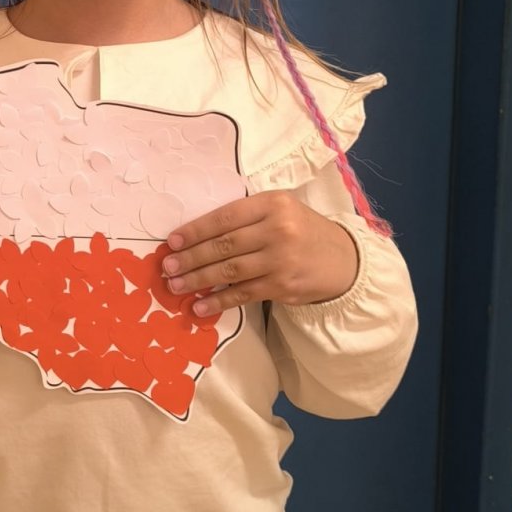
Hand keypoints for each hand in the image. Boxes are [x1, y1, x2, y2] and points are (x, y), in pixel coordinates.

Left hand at [161, 192, 358, 314]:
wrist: (343, 260)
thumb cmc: (302, 231)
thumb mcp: (279, 210)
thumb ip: (245, 218)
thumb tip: (197, 236)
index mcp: (272, 204)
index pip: (225, 217)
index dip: (195, 231)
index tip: (173, 242)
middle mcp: (277, 230)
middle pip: (223, 245)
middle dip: (191, 258)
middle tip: (167, 267)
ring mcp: (280, 260)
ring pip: (229, 271)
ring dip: (198, 280)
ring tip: (175, 286)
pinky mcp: (282, 286)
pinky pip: (242, 294)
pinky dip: (218, 301)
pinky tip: (199, 306)